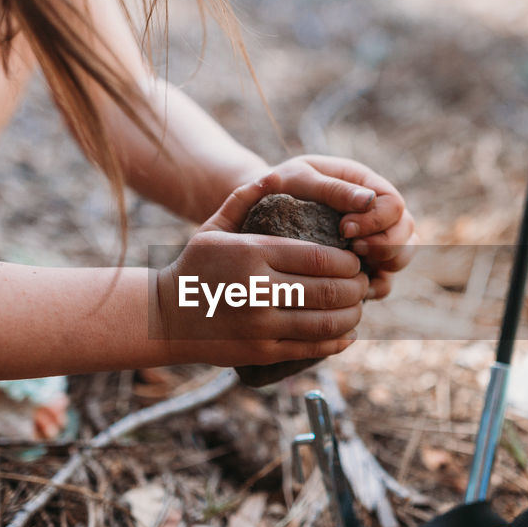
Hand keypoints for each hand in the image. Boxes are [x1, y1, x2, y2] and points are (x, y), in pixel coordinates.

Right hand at [155, 186, 368, 365]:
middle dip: (357, 288)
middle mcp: (259, 289)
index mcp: (253, 253)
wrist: (163, 317)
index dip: (349, 262)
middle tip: (364, 284)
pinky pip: (310, 348)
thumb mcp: (213, 228)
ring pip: (326, 322)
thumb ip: (245, 199)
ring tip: (358, 307)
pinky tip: (347, 334)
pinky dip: (336, 342)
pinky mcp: (261, 352)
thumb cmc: (195, 267)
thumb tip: (274, 174)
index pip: (320, 257)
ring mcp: (260, 325)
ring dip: (352, 315)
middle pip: (330, 290)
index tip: (356, 262)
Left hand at [225, 156, 416, 298]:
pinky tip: (352, 290)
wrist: (257, 208)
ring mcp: (374, 239)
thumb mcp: (299, 178)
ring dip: (387, 266)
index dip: (376, 220)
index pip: (394, 204)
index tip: (344, 229)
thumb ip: (331, 188)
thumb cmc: (278, 187)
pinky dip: (375, 288)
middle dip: (387, 245)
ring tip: (355, 270)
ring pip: (401, 257)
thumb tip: (368, 200)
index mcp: (365, 186)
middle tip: (355, 249)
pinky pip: (384, 281)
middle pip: (407, 232)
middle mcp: (376, 213)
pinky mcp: (363, 265)